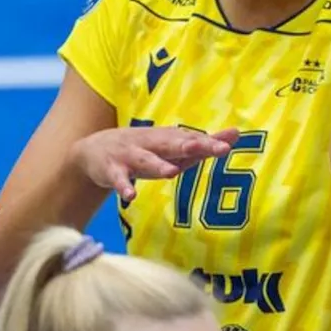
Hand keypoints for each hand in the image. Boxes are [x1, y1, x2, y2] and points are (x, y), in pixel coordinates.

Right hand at [70, 126, 239, 199]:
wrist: (94, 150)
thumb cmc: (144, 150)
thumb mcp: (172, 146)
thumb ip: (203, 143)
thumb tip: (236, 134)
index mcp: (166, 138)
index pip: (190, 139)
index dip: (208, 142)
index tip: (228, 145)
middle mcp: (149, 144)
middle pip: (170, 144)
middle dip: (188, 145)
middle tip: (207, 147)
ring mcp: (129, 156)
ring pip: (145, 160)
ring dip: (157, 165)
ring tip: (171, 172)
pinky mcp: (112, 170)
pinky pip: (118, 179)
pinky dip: (124, 186)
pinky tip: (130, 195)